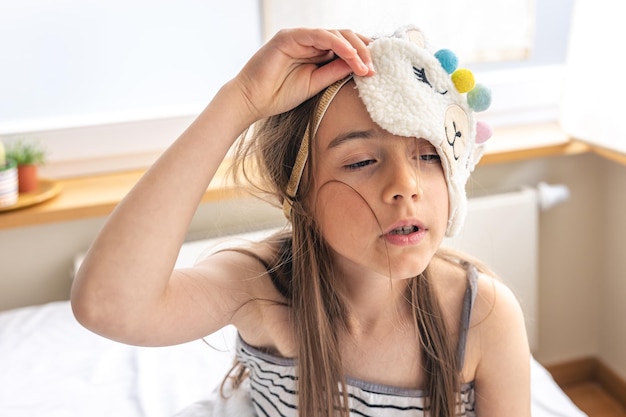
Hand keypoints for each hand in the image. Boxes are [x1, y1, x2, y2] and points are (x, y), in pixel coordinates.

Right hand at [232, 28, 372, 121]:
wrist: (252, 101)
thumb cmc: (279, 95)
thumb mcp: (315, 84)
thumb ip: (334, 72)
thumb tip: (359, 65)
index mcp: (315, 52)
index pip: (345, 46)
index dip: (362, 54)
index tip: (375, 69)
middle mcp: (309, 41)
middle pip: (344, 37)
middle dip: (363, 51)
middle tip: (374, 69)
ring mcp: (299, 37)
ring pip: (335, 33)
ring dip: (354, 49)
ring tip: (365, 66)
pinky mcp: (290, 37)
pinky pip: (319, 35)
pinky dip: (337, 44)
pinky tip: (350, 56)